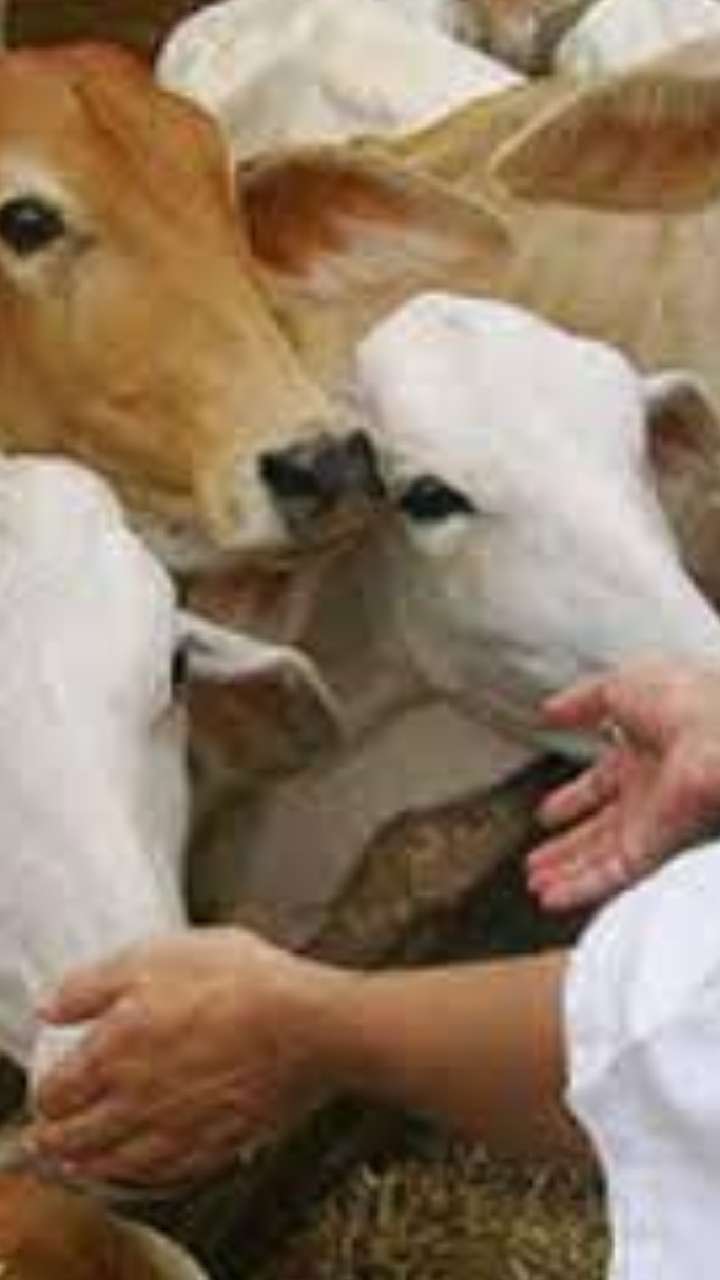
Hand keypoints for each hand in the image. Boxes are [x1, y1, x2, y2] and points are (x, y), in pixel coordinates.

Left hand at [29, 928, 347, 1185]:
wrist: (308, 1024)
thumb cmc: (239, 982)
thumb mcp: (155, 956)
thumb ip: (92, 984)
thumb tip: (51, 1007)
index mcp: (114, 1052)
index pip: (57, 1091)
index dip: (45, 1092)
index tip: (46, 1089)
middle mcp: (137, 1101)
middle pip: (77, 1139)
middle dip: (54, 1141)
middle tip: (46, 1140)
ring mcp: (176, 1130)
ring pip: (116, 1164)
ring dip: (89, 1166)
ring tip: (80, 1165)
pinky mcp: (215, 1144)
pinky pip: (165, 1175)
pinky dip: (142, 1177)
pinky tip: (143, 1168)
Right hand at [527, 659, 719, 910]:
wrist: (719, 729)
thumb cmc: (685, 698)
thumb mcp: (620, 686)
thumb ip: (581, 700)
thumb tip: (549, 710)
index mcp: (646, 753)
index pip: (602, 784)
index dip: (574, 799)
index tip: (547, 813)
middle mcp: (650, 793)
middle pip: (600, 830)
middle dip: (567, 849)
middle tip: (536, 864)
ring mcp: (653, 822)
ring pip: (603, 859)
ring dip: (567, 875)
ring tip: (536, 887)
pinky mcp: (657, 846)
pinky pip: (614, 874)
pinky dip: (580, 888)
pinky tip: (552, 899)